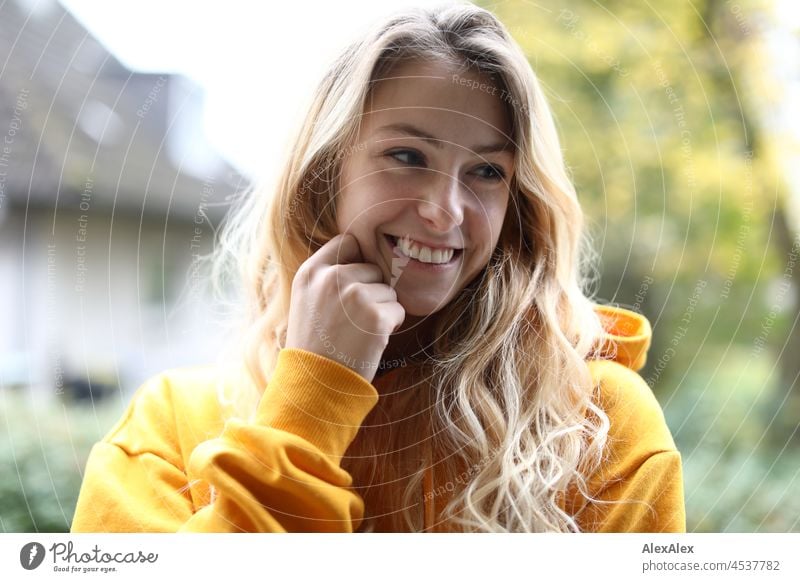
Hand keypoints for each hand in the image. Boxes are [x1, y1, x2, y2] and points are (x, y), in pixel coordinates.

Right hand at [285, 233, 405, 382]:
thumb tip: (364, 260)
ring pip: (388, 290)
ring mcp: (354, 294)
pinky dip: (391, 326)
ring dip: (382, 310)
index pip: (347, 241)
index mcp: (311, 272)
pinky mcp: (376, 315)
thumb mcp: (306, 301)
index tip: (354, 284)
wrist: (316, 383)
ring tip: (358, 332)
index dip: (357, 262)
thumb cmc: (315, 344)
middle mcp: (332, 277)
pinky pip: (399, 310)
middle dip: (372, 291)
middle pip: (372, 268)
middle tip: (353, 320)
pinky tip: (370, 340)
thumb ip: (328, 277)